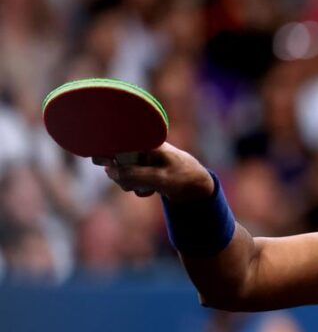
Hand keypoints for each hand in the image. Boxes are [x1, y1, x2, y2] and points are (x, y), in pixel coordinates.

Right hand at [92, 143, 214, 201]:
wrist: (198, 185)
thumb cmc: (183, 176)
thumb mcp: (161, 178)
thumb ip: (135, 175)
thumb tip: (110, 171)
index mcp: (145, 141)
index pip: (116, 140)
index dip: (105, 151)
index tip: (105, 162)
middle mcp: (139, 147)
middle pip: (112, 159)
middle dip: (119, 174)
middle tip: (131, 184)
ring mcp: (139, 159)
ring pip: (118, 172)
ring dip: (128, 183)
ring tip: (147, 187)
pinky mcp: (140, 169)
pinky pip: (127, 179)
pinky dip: (135, 187)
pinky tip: (151, 190)